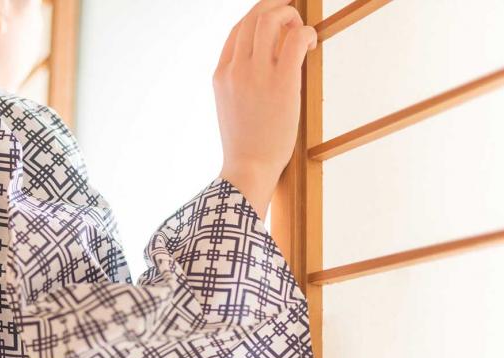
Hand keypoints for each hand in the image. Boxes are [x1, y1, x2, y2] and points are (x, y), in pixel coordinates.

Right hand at [213, 0, 316, 219]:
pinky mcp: (282, 81)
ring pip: (271, 20)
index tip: (274, 16)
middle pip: (253, 17)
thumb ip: (240, 83)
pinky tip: (311, 45)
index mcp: (221, 75)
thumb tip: (265, 65)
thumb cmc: (245, 144)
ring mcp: (256, 73)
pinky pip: (296, 39)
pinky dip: (306, 33)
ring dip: (290, 17)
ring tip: (301, 31)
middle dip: (276, 7)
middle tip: (291, 13)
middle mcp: (236, 69)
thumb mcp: (231, 108)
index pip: (237, 30)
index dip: (257, 16)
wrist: (248, 166)